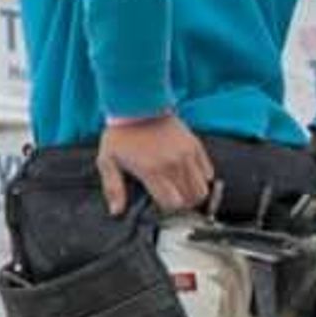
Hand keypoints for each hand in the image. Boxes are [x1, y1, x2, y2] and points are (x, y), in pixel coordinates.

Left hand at [96, 112, 217, 216]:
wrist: (137, 105)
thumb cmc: (121, 134)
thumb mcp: (107, 161)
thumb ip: (113, 188)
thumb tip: (116, 212)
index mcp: (151, 170)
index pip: (172, 203)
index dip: (167, 209)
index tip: (159, 204)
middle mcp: (173, 164)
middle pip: (191, 199)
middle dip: (182, 205)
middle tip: (171, 200)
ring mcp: (187, 154)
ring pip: (203, 188)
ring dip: (193, 195)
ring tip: (180, 191)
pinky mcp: (195, 146)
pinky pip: (208, 172)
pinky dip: (201, 179)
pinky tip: (187, 177)